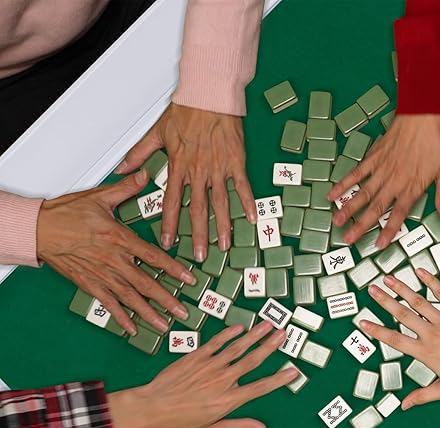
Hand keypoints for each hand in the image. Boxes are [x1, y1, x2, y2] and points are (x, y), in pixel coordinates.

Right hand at [37, 170, 194, 334]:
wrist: (37, 229)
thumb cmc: (65, 214)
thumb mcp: (99, 197)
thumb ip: (125, 189)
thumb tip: (143, 176)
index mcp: (119, 239)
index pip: (153, 257)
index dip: (174, 269)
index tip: (190, 279)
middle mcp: (113, 260)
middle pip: (146, 283)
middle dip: (167, 300)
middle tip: (183, 313)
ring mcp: (101, 275)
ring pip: (130, 297)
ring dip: (148, 313)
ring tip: (164, 325)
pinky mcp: (89, 284)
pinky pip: (108, 303)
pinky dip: (120, 317)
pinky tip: (133, 328)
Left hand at [107, 322, 296, 427]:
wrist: (151, 408)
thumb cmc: (180, 423)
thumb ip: (238, 426)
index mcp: (228, 400)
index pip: (260, 388)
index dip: (278, 380)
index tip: (293, 372)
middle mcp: (222, 380)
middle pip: (252, 360)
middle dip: (270, 347)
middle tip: (284, 334)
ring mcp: (209, 366)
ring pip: (237, 348)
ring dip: (254, 335)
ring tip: (268, 325)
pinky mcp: (196, 357)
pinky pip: (216, 343)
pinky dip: (229, 334)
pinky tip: (239, 327)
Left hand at [116, 103, 256, 258]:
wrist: (209, 94)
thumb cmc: (185, 110)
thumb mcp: (157, 132)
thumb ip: (139, 154)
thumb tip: (121, 169)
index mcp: (178, 166)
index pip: (171, 202)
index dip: (169, 225)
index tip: (167, 243)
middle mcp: (198, 172)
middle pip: (197, 210)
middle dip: (198, 236)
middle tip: (199, 256)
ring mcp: (218, 169)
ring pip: (220, 203)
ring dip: (223, 226)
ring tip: (225, 246)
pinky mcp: (235, 162)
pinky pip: (242, 187)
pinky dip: (247, 203)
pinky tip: (252, 219)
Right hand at [327, 114, 439, 248]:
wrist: (424, 110)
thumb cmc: (438, 140)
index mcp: (411, 186)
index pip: (398, 214)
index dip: (389, 230)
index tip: (378, 245)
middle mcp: (393, 180)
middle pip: (375, 207)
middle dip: (361, 225)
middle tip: (347, 239)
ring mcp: (381, 168)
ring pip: (362, 192)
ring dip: (349, 208)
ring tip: (336, 221)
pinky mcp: (374, 157)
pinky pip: (357, 172)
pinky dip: (344, 183)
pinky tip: (333, 194)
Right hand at [359, 268, 439, 408]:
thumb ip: (421, 396)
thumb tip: (404, 406)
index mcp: (425, 353)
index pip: (394, 340)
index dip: (376, 331)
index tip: (363, 323)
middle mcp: (431, 334)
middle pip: (402, 315)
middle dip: (384, 301)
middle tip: (370, 290)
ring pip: (418, 301)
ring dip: (401, 288)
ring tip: (387, 278)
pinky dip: (430, 281)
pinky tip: (420, 271)